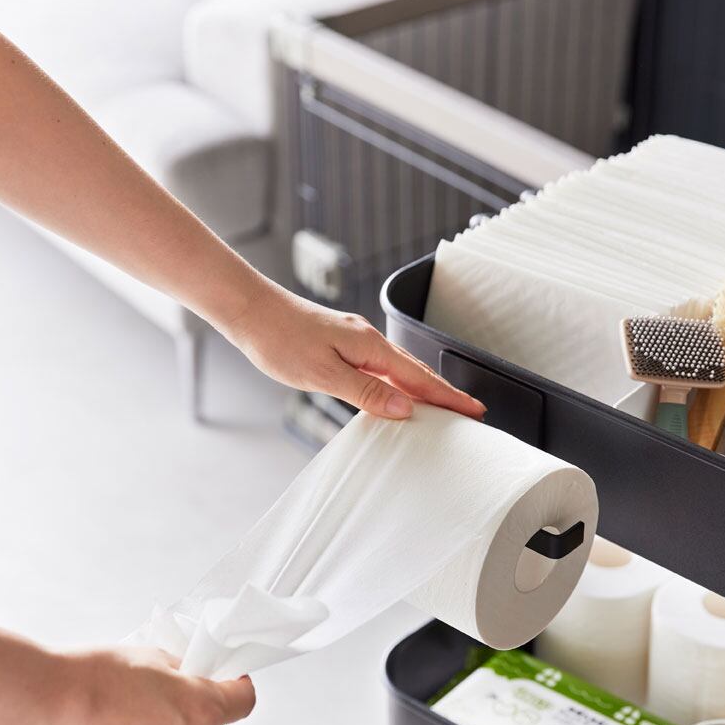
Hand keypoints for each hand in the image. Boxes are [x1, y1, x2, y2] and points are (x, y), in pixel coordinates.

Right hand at [23, 646, 255, 724]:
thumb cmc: (95, 674)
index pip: (244, 701)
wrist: (46, 703)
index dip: (235, 686)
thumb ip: (185, 672)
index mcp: (202, 712)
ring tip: (131, 712)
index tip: (224, 678)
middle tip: (166, 690)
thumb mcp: (154, 656)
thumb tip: (194, 677)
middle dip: (196, 708)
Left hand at [226, 284, 485, 420]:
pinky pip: (381, 368)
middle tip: (470, 413)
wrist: (250, 311)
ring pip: (400, 370)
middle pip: (416, 373)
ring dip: (423, 390)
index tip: (473, 411)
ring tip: (443, 410)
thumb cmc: (279, 339)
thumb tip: (405, 408)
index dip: (448, 397)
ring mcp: (355, 341)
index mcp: (370, 347)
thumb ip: (367, 392)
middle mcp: (368, 341)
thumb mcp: (324, 373)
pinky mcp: (342, 345)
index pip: (419, 378)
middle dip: (445, 394)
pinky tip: (396, 394)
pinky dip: (398, 383)